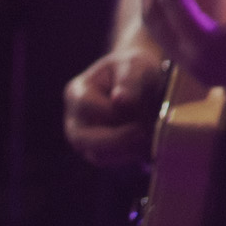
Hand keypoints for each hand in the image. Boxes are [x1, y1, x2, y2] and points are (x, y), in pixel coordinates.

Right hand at [64, 46, 167, 167]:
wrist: (141, 79)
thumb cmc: (135, 67)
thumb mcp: (135, 64)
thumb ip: (129, 80)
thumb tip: (121, 101)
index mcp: (77, 92)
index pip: (87, 106)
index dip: (113, 111)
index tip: (140, 109)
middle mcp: (75, 119)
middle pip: (82, 139)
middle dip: (116, 139)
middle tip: (144, 133)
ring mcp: (85, 138)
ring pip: (97, 155)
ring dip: (125, 149)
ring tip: (150, 135)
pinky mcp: (100, 151)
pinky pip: (111, 162)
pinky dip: (130, 155)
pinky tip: (149, 143)